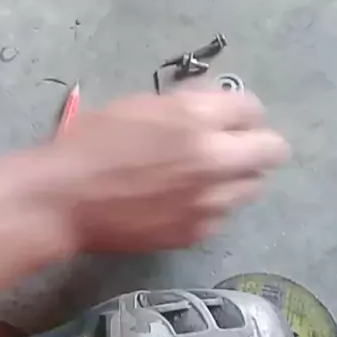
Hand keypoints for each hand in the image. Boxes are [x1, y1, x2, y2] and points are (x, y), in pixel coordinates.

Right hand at [13, 89, 288, 252]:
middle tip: (231, 146)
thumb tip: (215, 105)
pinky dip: (211, 205)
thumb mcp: (139, 104)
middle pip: (273, 150)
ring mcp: (209, 202)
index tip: (228, 118)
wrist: (63, 199)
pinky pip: (224, 214)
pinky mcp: (197, 233)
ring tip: (202, 176)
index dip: (240, 112)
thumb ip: (186, 104)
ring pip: (252, 186)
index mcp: (196, 119)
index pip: (252, 108)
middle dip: (256, 144)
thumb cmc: (91, 142)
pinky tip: (181, 201)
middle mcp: (213, 160)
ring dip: (235, 177)